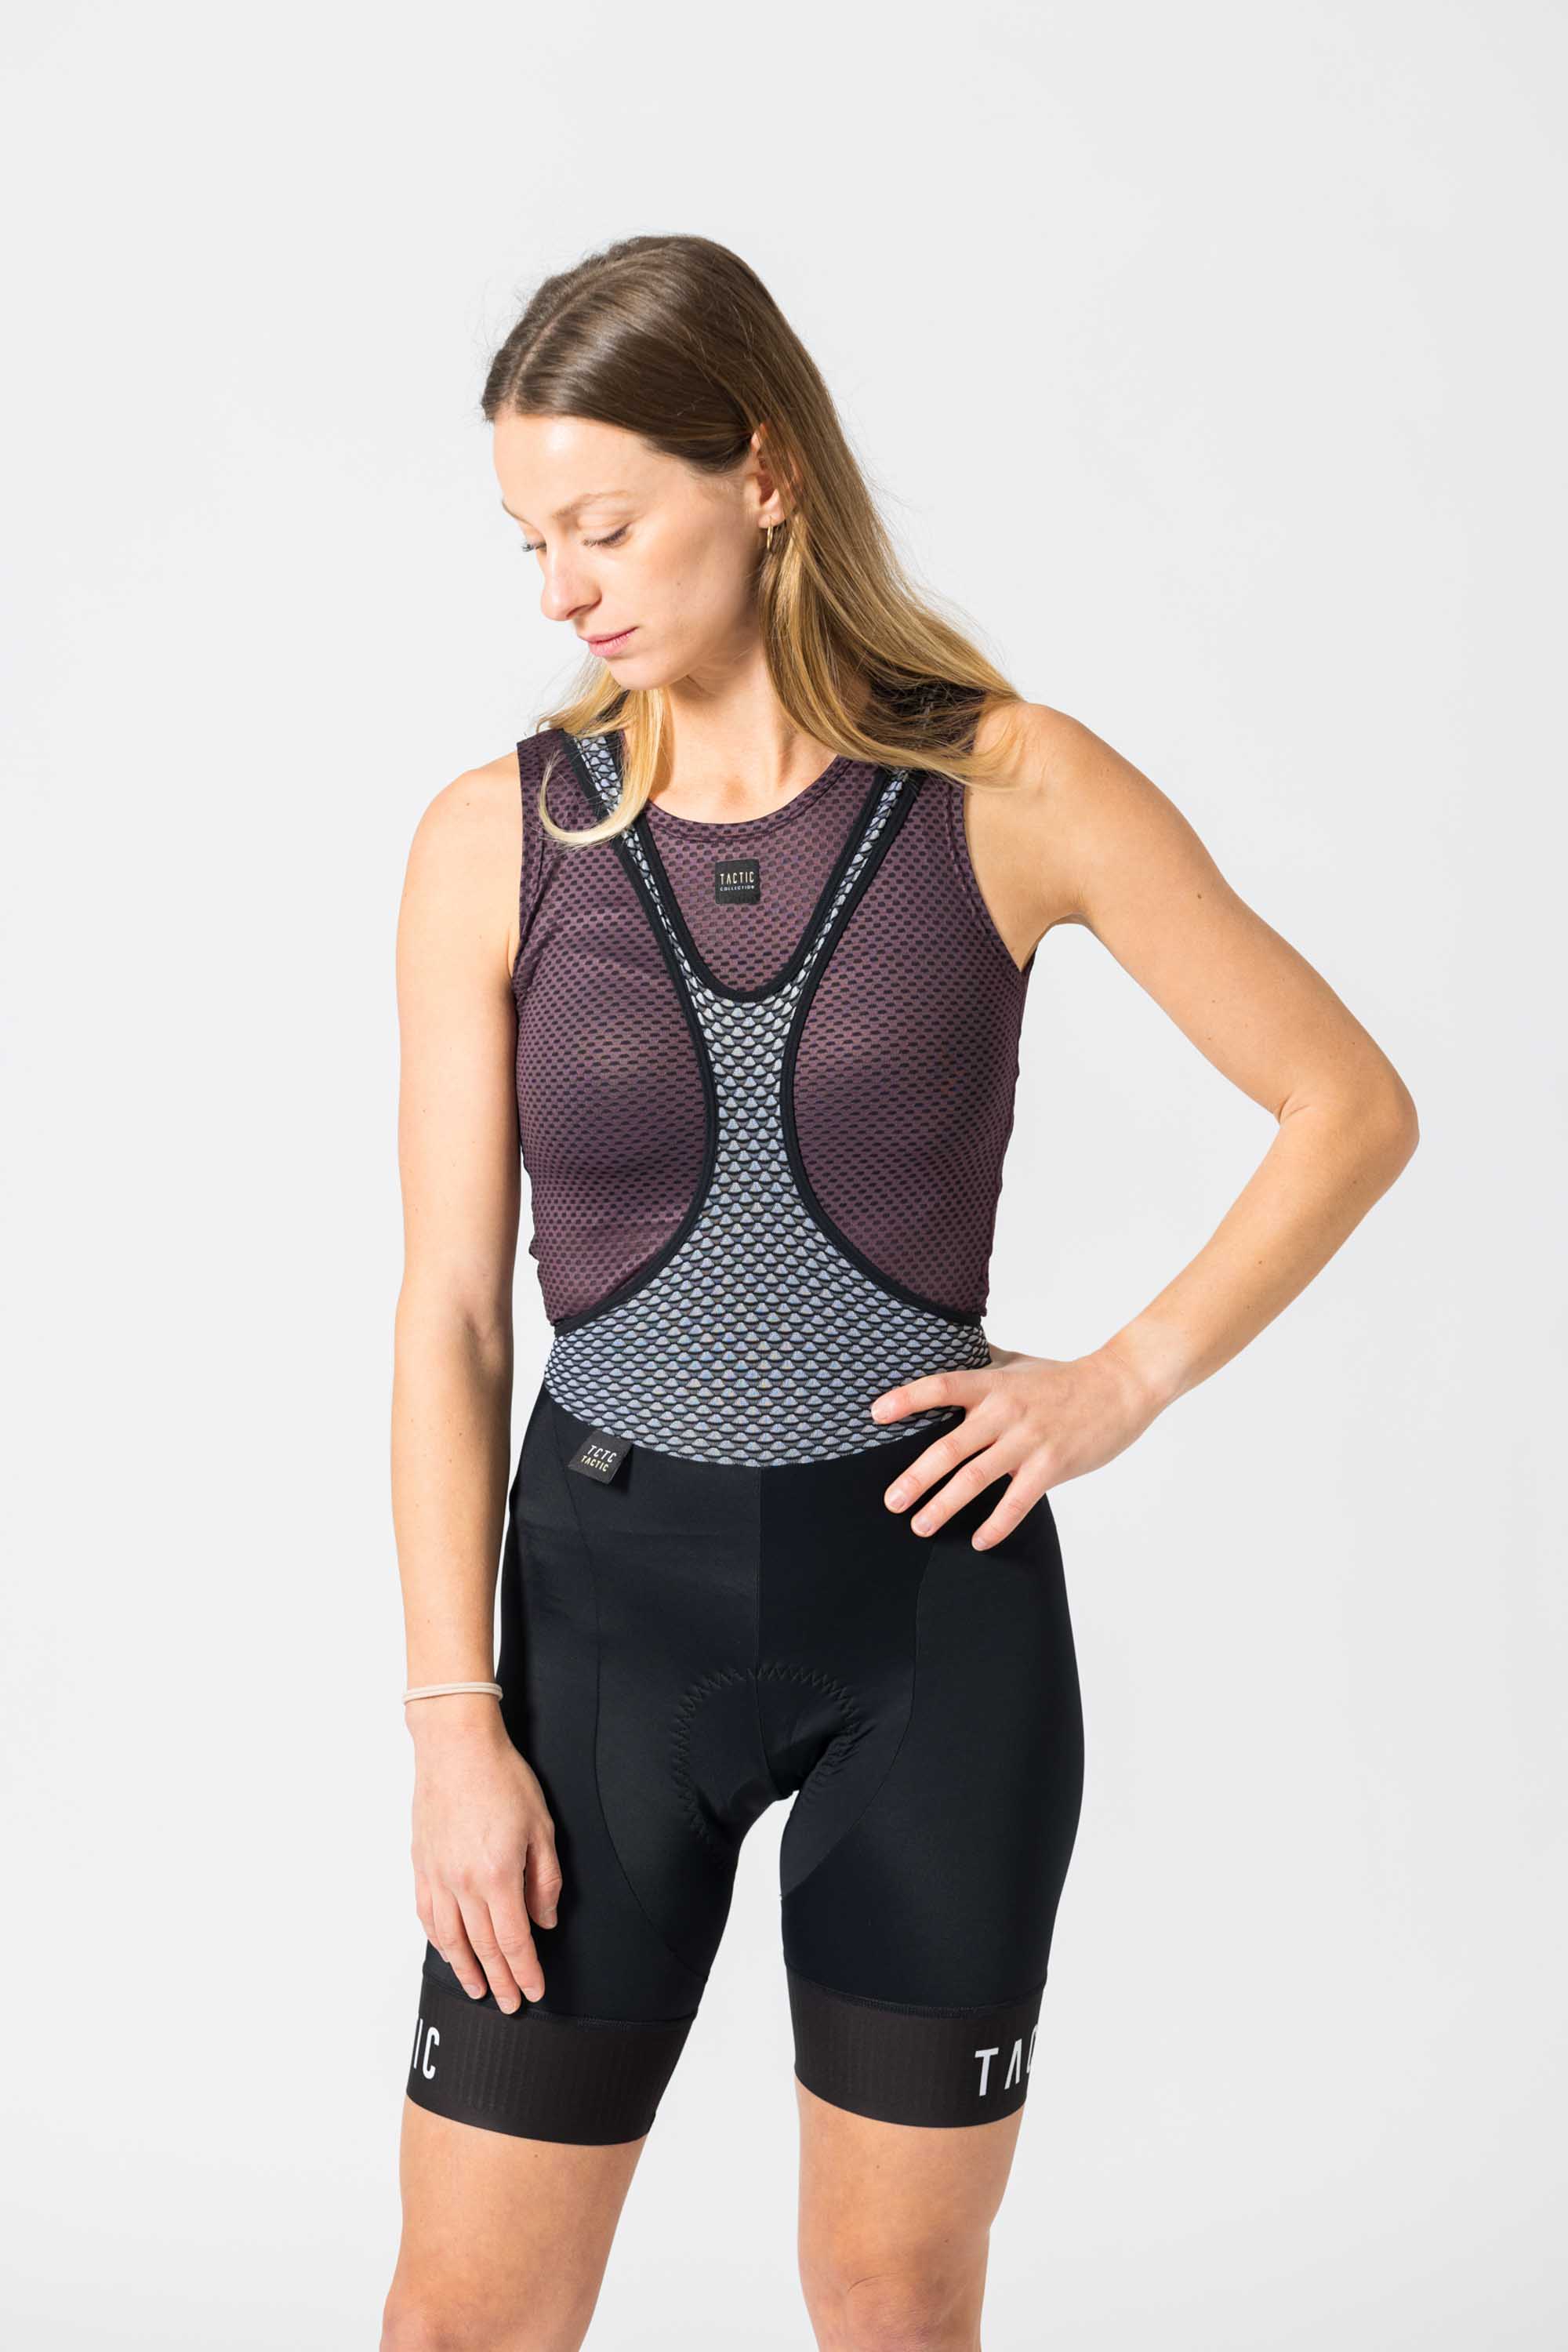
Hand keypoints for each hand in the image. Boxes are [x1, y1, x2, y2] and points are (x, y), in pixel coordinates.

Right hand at [409, 1707, 561, 2011]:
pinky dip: (438, 1941)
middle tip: (509, 2004)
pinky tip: (448, 1951)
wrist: (456, 1747)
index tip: (534, 1992)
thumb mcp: (541, 1826)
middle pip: (482, 1947)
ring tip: (477, 1990)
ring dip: (466, 1969)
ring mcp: (437, 1876)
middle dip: (499, 1981)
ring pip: (450, 1939)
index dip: (525, 1971)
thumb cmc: (502, 1778)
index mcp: (497, 1875)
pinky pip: (427, 1915)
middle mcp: (463, 1883)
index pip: (513, 1940)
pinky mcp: (421, 1865)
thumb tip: (543, 1919)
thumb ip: (544, 1879)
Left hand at [870, 1340, 1164, 1547]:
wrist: (1120, 1387)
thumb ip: (980, 1361)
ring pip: (976, 1478)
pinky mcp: (1051, 1466)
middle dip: (917, 1477)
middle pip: (950, 1446)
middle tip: (891, 1500)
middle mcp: (1005, 1412)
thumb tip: (942, 1346)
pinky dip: (996, 1524)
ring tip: (920, 1525)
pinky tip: (979, 1541)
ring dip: (944, 1506)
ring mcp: (1028, 1441)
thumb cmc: (1062, 1377)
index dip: (907, 1399)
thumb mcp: (1017, 1362)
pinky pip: (1017, 1502)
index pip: (941, 1387)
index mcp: (993, 1384)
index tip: (875, 1415)